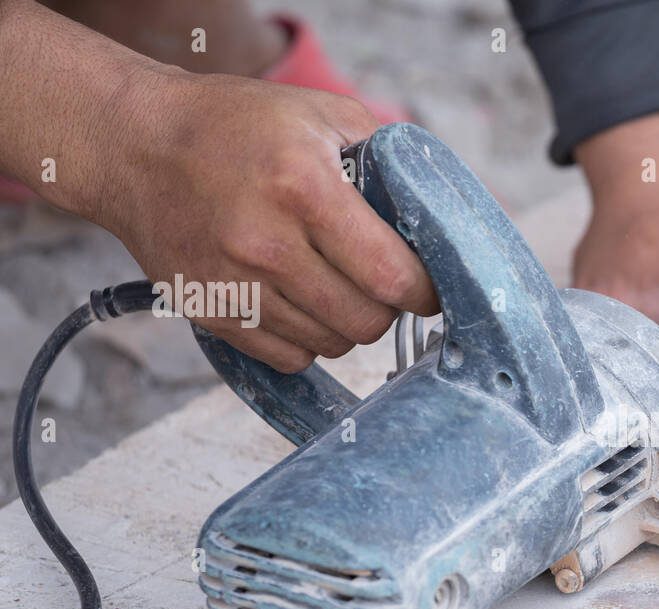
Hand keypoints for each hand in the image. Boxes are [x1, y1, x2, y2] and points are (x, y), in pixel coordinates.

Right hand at [93, 71, 436, 371]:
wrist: (134, 145)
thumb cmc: (237, 126)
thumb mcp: (321, 114)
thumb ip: (388, 159)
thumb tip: (438, 217)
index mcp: (304, 189)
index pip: (392, 275)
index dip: (424, 290)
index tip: (428, 286)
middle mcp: (267, 244)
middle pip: (366, 321)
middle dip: (386, 307)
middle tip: (379, 282)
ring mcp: (234, 285)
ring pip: (331, 344)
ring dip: (345, 322)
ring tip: (333, 283)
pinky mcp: (211, 314)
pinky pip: (289, 358)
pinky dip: (306, 339)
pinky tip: (298, 300)